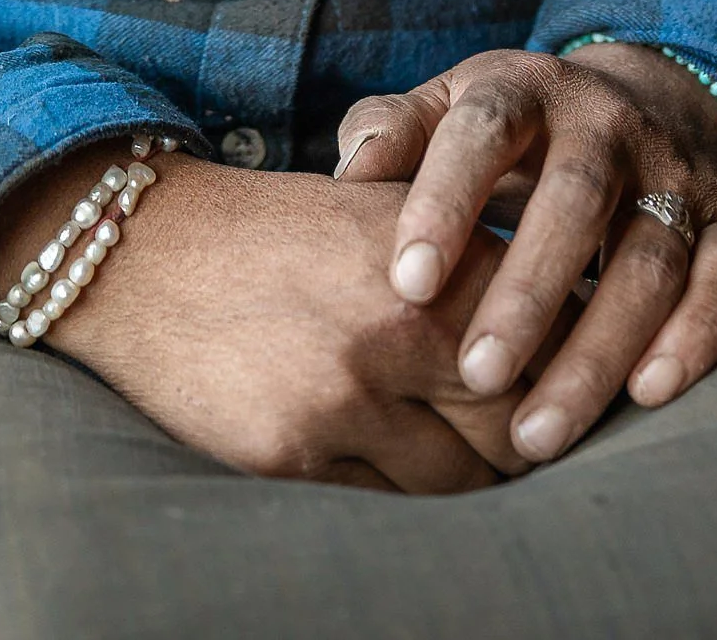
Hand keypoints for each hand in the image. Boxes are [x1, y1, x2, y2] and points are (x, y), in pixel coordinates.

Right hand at [0, 145, 576, 491]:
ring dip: (462, 473)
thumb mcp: (385, 215)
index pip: (552, 350)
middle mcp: (400, 325)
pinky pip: (381, 501)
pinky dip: (390, 483)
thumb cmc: (282, 231)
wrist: (146, 247)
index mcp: (437, 258)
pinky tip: (379, 450)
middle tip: (520, 436)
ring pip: (455, 481)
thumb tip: (570, 331)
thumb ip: (471, 266)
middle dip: (523, 440)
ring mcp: (344, 395)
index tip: (561, 390)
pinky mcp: (292, 450)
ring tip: (452, 448)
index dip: (562, 378)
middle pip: (517, 428)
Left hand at [335, 43, 716, 464]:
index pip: (483, 132)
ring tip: (536, 432)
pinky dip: (694, 336)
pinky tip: (647, 395)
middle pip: (574, 200)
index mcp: (523, 87)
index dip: (445, 201)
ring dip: (597, 348)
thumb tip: (346, 179)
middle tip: (475, 377)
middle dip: (526, 294)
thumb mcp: (449, 107)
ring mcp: (675, 170)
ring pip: (649, 257)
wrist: (642, 98)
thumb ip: (393, 132)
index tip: (406, 284)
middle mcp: (607, 121)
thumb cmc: (514, 128)